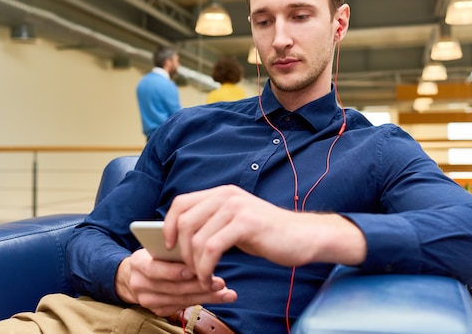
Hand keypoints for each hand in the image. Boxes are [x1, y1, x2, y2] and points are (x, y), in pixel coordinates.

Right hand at [114, 248, 236, 315]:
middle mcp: (140, 284)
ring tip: (225, 292)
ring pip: (180, 300)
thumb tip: (198, 243)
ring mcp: (148, 300)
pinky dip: (203, 301)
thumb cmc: (154, 254)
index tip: (194, 269)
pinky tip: (220, 297)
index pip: (154, 269)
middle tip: (220, 283)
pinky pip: (182, 307)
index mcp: (138, 263)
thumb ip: (173, 246)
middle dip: (198, 286)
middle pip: (171, 288)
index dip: (174, 271)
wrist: (134, 275)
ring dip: (205, 296)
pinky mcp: (158, 310)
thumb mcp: (158, 245)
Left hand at [163, 185, 366, 288]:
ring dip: (195, 264)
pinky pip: (212, 248)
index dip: (168, 224)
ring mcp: (236, 207)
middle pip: (185, 221)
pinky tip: (211, 277)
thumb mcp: (234, 223)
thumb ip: (211, 224)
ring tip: (203, 278)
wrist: (302, 237)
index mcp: (221, 193)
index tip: (168, 246)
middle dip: (182, 251)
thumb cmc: (266, 235)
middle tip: (189, 270)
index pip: (181, 202)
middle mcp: (226, 195)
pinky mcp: (245, 223)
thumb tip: (179, 240)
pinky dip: (206, 267)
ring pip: (198, 238)